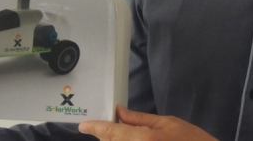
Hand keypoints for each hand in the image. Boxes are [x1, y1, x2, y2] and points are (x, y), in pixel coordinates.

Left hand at [78, 106, 216, 140]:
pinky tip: (136, 140)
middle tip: (111, 127)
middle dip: (108, 136)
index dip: (95, 128)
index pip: (110, 133)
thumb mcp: (168, 123)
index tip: (83, 125)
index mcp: (142, 140)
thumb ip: (140, 119)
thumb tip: (120, 113)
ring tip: (129, 135)